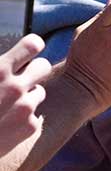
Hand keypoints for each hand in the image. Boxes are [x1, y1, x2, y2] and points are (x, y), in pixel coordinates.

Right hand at [0, 34, 50, 151]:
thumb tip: (5, 64)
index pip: (33, 44)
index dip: (32, 46)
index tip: (29, 49)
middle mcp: (15, 86)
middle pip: (44, 66)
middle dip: (36, 69)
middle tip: (24, 76)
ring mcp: (25, 107)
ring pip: (40, 91)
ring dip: (27, 95)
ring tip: (5, 105)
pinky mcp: (30, 126)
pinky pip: (34, 114)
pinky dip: (23, 118)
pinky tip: (5, 123)